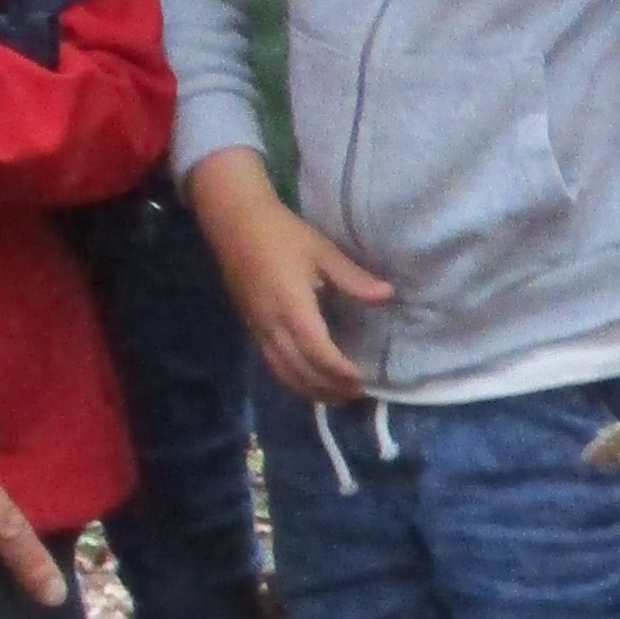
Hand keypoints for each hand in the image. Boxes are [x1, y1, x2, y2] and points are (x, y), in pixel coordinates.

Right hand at [190, 146, 392, 404]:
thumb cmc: (282, 233)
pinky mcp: (251, 329)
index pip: (319, 353)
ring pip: (284, 374)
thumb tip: (386, 295)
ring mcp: (259, 329)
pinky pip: (272, 365)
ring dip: (311, 390)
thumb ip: (353, 278)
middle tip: (356, 394)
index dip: (340, 372)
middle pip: (302, 372)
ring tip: (337, 396)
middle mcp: (273, 326)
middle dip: (329, 388)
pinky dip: (293, 380)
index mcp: (293, 307)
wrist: (233, 222)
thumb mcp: (322, 251)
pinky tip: (310, 381)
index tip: (362, 380)